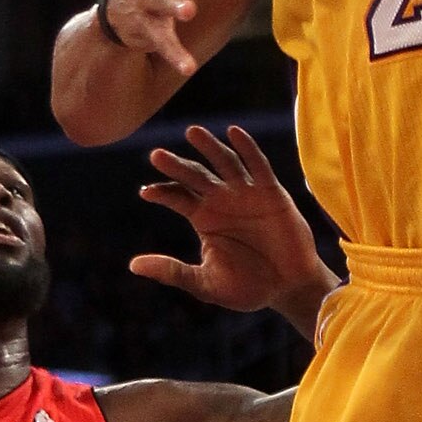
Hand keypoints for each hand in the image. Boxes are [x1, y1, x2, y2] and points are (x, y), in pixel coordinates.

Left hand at [130, 125, 330, 325]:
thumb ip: (173, 273)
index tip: (146, 193)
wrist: (288, 289)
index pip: (178, 197)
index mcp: (203, 217)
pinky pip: (258, 166)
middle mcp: (221, 200)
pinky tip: (234, 132)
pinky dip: (247, 148)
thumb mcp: (205, 284)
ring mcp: (246, 193)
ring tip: (192, 132)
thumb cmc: (247, 287)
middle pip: (195, 175)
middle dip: (177, 166)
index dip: (163, 192)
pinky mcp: (270, 192)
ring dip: (209, 147)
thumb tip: (133, 265)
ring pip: (224, 163)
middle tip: (157, 156)